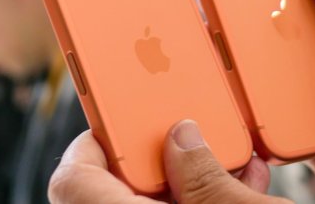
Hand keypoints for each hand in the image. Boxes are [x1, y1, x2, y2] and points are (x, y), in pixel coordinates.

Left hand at [49, 120, 289, 202]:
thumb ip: (206, 176)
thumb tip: (183, 137)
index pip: (72, 179)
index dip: (92, 140)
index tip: (122, 118)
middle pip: (114, 186)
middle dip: (160, 157)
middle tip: (192, 139)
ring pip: (149, 203)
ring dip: (190, 180)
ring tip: (233, 164)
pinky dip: (202, 200)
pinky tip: (242, 187)